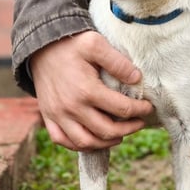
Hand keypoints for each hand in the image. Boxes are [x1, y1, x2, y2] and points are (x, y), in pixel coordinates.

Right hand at [29, 31, 153, 151]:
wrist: (41, 47)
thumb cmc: (71, 44)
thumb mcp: (96, 43)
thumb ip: (117, 62)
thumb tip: (137, 78)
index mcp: (87, 90)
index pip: (122, 109)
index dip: (140, 110)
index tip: (148, 107)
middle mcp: (72, 107)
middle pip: (107, 131)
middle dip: (128, 129)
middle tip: (138, 123)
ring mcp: (58, 115)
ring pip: (85, 142)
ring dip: (106, 142)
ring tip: (119, 135)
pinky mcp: (48, 116)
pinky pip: (63, 141)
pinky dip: (79, 145)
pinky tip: (93, 139)